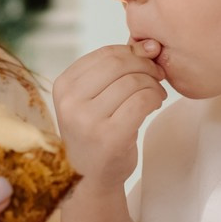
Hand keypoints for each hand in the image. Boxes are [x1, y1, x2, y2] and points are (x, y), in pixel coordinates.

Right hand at [53, 40, 165, 188]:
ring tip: (155, 95)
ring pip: (134, 82)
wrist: (89, 178)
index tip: (147, 63)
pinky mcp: (110, 136)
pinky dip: (155, 98)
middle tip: (157, 77)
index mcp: (63, 85)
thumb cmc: (94, 132)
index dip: (134, 54)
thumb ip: (113, 70)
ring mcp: (88, 120)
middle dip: (146, 66)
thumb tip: (148, 44)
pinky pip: (142, 101)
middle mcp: (71, 102)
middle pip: (120, 64)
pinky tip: (154, 105)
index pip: (106, 54)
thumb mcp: (91, 98)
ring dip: (153, 85)